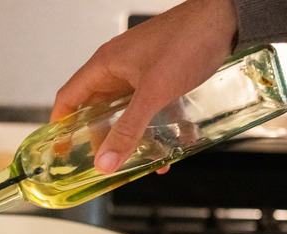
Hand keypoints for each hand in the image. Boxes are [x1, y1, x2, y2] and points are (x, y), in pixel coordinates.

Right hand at [50, 0, 237, 173]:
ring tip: (142, 159)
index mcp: (104, 65)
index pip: (68, 98)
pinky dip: (160, 126)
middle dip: (102, 138)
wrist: (226, 18)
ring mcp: (141, 72)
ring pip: (128, 111)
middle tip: (106, 162)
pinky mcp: (163, 76)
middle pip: (98, 109)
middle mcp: (118, 68)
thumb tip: (106, 161)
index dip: (60, 125)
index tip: (60, 150)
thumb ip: (128, 130)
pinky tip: (175, 144)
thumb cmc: (188, 40)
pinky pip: (153, 107)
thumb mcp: (153, 93)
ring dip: (134, 136)